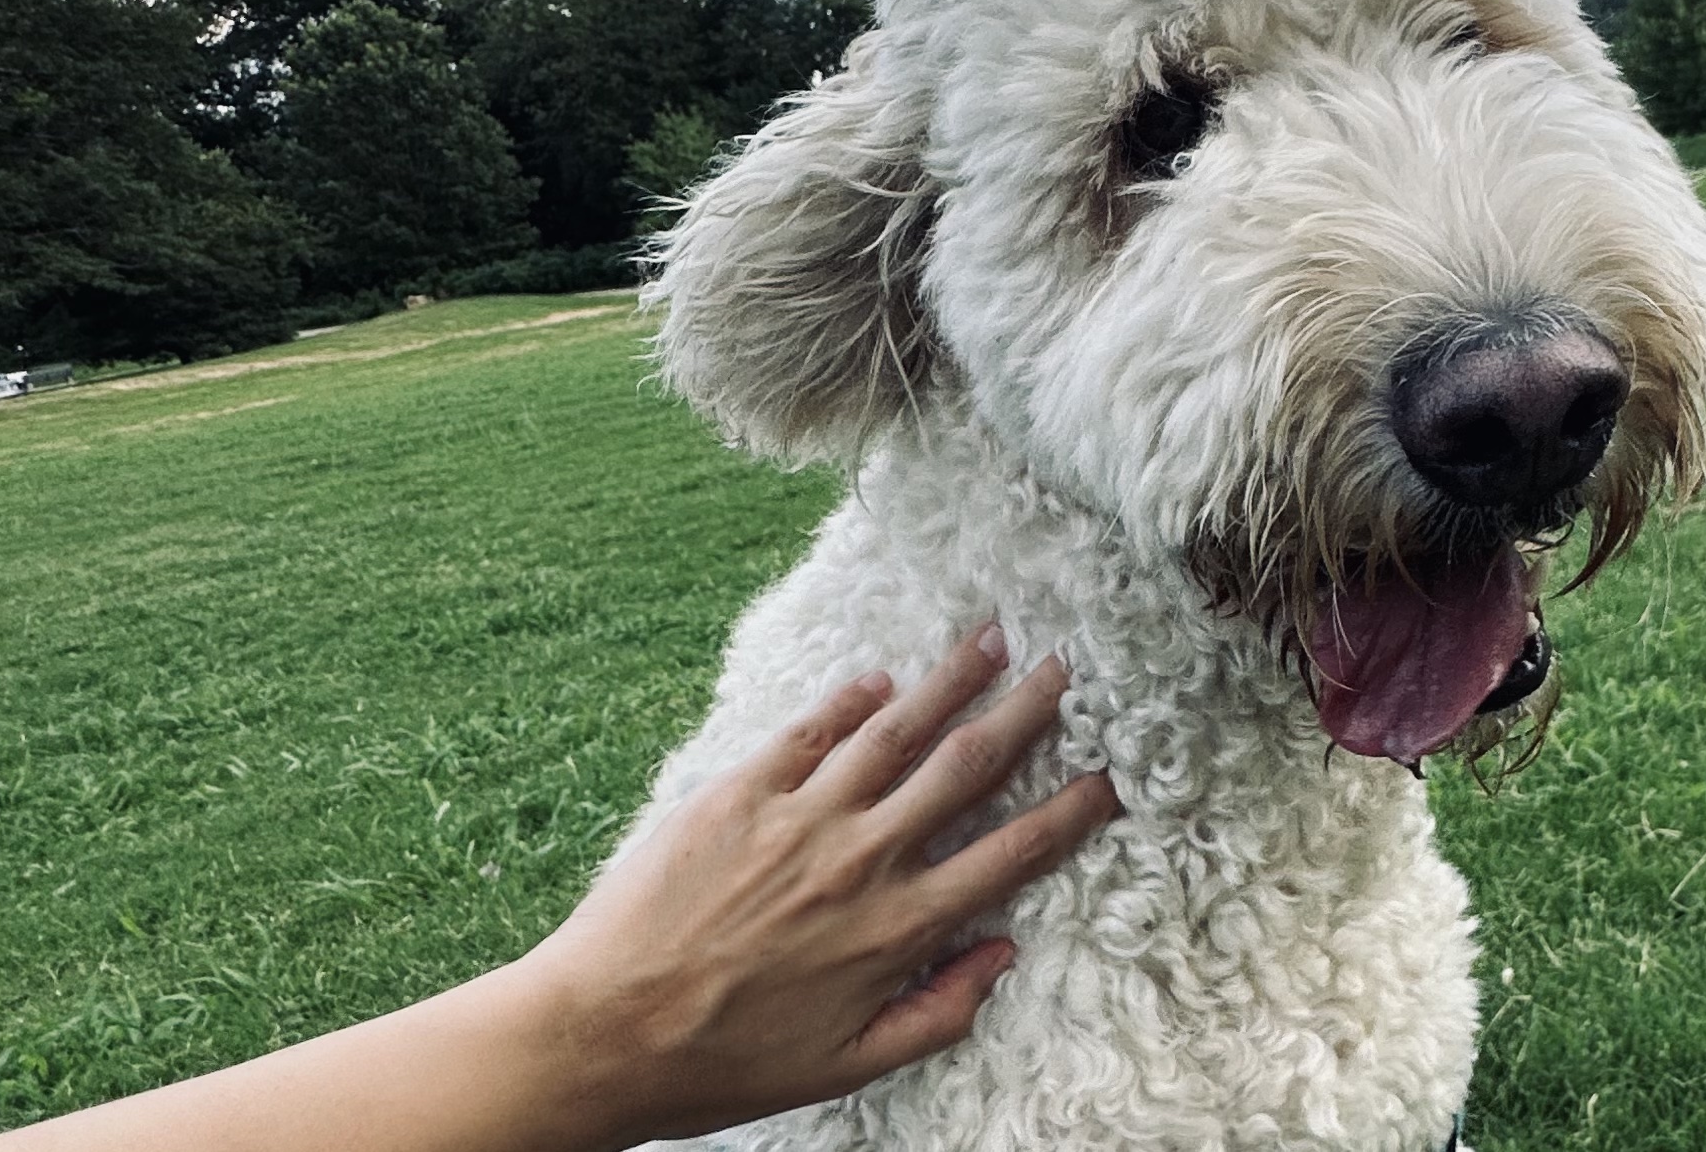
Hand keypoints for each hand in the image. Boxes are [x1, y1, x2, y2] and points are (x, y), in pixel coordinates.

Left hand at [515, 627, 1120, 1143]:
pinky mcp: (738, 795)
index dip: (1070, 813)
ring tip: (989, 640)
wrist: (598, 1032)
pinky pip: (809, 733)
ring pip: (896, 732)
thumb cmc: (721, 1062)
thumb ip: (937, 1012)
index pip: (1010, 854)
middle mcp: (861, 860)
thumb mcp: (847, 1064)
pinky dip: (850, 701)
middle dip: (1024, 712)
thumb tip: (1002, 954)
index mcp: (897, 928)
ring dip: (950, 682)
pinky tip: (880, 679)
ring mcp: (799, 819)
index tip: (1106, 780)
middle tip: (1063, 669)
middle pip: (966, 768)